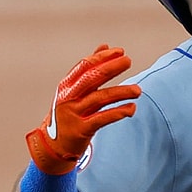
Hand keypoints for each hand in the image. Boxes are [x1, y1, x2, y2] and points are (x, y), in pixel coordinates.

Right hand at [26, 45, 140, 174]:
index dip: (102, 58)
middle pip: (90, 78)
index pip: (84, 66)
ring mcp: (73, 114)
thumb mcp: (75, 91)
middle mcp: (68, 97)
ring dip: (120, 92)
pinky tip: (131, 108)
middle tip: (128, 60)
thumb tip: (105, 46)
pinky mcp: (81, 130)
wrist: (52, 145)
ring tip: (138, 90)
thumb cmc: (69, 114)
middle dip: (110, 68)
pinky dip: (117, 112)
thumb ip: (90, 70)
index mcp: (67, 86)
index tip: (120, 52)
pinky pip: (101, 119)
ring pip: (99, 98)